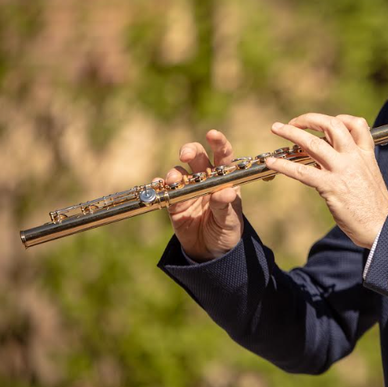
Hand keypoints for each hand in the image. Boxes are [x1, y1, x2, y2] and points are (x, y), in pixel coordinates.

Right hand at [157, 130, 243, 261]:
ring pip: (178, 171)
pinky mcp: (173, 202)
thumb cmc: (226, 231)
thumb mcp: (228, 221)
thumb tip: (227, 192)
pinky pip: (164, 189)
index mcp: (224, 179)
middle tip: (186, 154)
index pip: (223, 156)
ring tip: (174, 180)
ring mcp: (188, 189)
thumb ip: (225, 206)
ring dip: (175, 172)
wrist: (209, 252)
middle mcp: (205, 179)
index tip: (212, 134)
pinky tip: (159, 185)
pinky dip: (159, 185)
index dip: (218, 142)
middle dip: (190, 150)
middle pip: (196, 156)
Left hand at [265, 114, 387, 247]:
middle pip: (331, 125)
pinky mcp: (331, 187)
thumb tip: (332, 161)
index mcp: (366, 154)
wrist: (383, 227)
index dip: (339, 118)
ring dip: (291, 132)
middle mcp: (354, 157)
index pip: (356, 124)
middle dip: (309, 119)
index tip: (324, 123)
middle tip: (294, 122)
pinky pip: (302, 171)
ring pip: (313, 143)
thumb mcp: (370, 178)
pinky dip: (284, 165)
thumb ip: (354, 165)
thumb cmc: (375, 208)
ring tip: (276, 128)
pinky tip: (272, 163)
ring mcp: (342, 170)